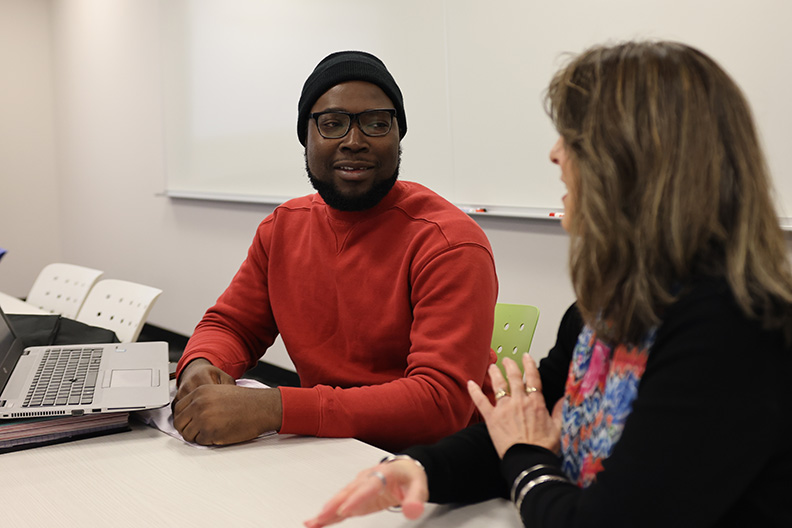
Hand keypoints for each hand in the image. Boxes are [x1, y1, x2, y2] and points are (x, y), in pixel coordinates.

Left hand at [172, 360, 282, 444]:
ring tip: (210, 432)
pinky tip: (219, 434)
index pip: (178, 408)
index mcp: (200, 392)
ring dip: (197, 436)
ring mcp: (204, 419)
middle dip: (186, 428)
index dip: (183, 417)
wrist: (260, 407)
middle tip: (196, 431)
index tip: (187, 422)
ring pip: (187, 434)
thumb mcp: (219, 391)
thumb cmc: (244, 401)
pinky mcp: (211, 433)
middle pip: (179, 422)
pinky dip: (208, 441)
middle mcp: (199, 404)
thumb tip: (188, 413)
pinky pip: (200, 442)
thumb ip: (201, 400)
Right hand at [304, 459, 427, 527]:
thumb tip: (412, 510)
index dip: (356, 499)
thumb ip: (416, 499)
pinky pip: (341, 505)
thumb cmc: (409, 476)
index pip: (368, 487)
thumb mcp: (419, 486)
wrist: (404, 469)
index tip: (345, 510)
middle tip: (321, 518)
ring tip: (312, 523)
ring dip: (326, 510)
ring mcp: (359, 486)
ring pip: (340, 498)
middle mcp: (367, 478)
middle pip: (348, 491)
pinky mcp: (356, 496)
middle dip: (333, 505)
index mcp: (383, 473)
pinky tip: (317, 522)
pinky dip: (328, 514)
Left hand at [467, 355, 562, 458]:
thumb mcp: (558, 428)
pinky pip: (481, 401)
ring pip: (498, 385)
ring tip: (492, 367)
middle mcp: (519, 401)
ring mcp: (504, 408)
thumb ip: (560, 411)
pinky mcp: (492, 418)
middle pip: (514, 377)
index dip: (529, 365)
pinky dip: (475, 391)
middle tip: (507, 360)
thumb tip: (564, 399)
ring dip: (495, 374)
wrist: (528, 460)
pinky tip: (470, 384)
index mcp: (535, 403)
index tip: (526, 357)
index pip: (533, 378)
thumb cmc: (542, 448)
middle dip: (510, 365)